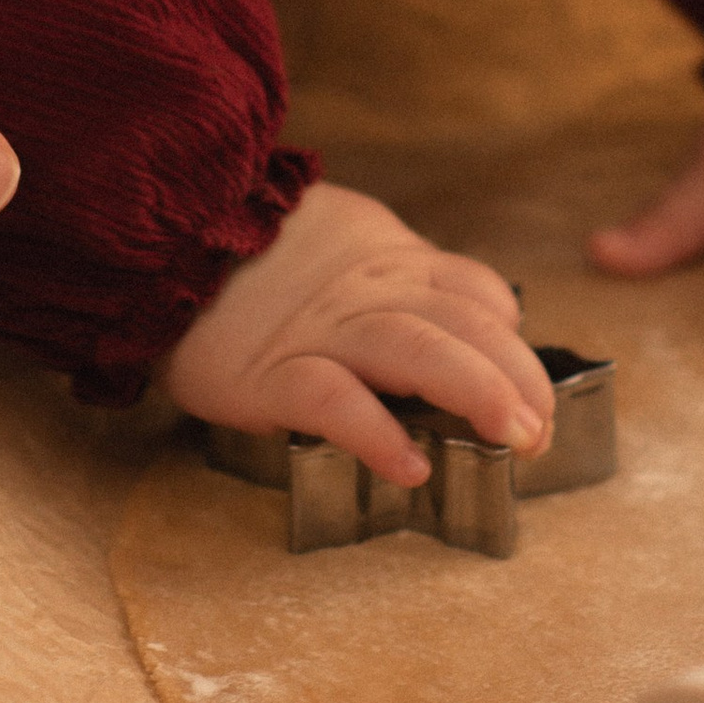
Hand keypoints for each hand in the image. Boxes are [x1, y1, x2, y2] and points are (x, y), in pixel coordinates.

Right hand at [164, 179, 557, 485]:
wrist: (162, 236)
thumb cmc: (257, 257)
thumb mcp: (346, 242)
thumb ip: (404, 275)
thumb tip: (481, 314)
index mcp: (388, 263)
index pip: (473, 291)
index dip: (512, 336)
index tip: (531, 387)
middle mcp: (367, 293)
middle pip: (463, 324)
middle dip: (516, 376)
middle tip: (541, 431)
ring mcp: (320, 331)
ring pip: (414, 350)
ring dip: (474, 391)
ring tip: (513, 439)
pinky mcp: (270, 375)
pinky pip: (332, 401)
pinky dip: (376, 432)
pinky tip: (410, 466)